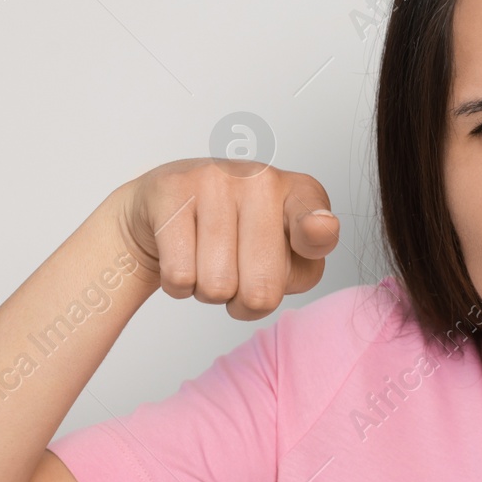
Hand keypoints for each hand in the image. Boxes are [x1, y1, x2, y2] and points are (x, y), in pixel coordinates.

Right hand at [118, 158, 339, 319]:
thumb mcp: (283, 257)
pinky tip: (182, 257)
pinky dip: (179, 286)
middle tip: (236, 274)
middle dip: (245, 301)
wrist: (162, 209)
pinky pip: (180, 276)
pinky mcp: (171, 191)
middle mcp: (260, 179)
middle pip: (263, 289)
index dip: (315, 234)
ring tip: (206, 261)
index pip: (317, 223)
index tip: (315, 232)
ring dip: (209, 292)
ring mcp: (214, 180)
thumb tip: (319, 230)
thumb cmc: (234, 237)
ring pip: (218, 287)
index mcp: (297, 194)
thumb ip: (305, 268)